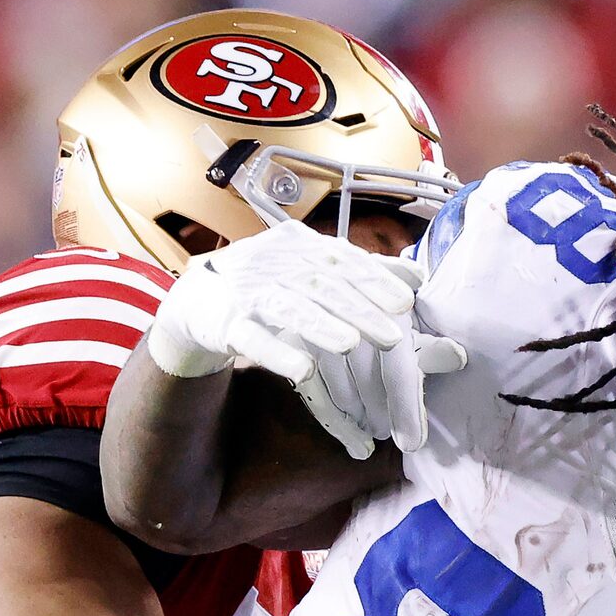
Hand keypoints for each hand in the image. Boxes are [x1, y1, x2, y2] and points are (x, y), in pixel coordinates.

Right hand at [145, 222, 466, 456]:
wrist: (198, 299)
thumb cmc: (268, 285)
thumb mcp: (312, 271)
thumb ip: (360, 273)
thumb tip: (417, 276)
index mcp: (299, 246)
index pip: (342, 260)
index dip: (373, 280)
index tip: (406, 302)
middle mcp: (273, 262)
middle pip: (321, 284)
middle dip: (358, 308)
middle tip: (393, 334)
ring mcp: (246, 291)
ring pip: (287, 308)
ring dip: (320, 325)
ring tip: (350, 344)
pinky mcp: (224, 324)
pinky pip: (252, 339)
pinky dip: (277, 353)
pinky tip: (303, 370)